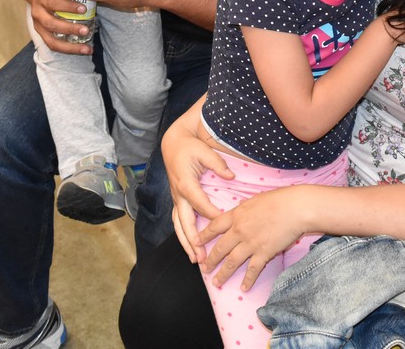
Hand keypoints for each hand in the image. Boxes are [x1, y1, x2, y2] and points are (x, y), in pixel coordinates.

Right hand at [27, 0, 94, 54]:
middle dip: (69, 29)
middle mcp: (37, 13)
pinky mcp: (42, 35)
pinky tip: (84, 50)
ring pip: (51, 40)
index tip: (83, 9)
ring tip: (87, 49)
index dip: (68, 7)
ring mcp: (38, 26)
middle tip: (86, 31)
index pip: (54, 3)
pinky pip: (54, 45)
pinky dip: (69, 50)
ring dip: (70, 47)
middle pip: (51, 24)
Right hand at [162, 126, 233, 260]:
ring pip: (179, 226)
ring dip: (186, 244)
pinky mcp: (177, 200)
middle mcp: (179, 196)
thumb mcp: (204, 151)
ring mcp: (176, 199)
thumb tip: (231, 176)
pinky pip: (179, 221)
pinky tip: (190, 247)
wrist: (173, 144)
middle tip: (202, 258)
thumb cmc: (190, 147)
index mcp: (186, 185)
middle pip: (185, 223)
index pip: (201, 205)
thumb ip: (218, 164)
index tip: (225, 228)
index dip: (213, 217)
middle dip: (194, 242)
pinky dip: (184, 235)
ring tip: (195, 260)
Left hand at [195, 186, 307, 290]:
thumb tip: (239, 206)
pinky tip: (243, 288)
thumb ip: (244, 206)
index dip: (203, 236)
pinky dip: (247, 280)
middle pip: (219, 248)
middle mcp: (239, 230)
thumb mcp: (256, 198)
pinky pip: (252, 270)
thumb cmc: (279, 199)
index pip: (214, 227)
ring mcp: (251, 243)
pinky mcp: (264, 253)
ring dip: (223, 274)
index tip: (195, 243)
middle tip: (203, 269)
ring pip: (232, 262)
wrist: (295, 208)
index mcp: (236, 215)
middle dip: (210, 260)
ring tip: (216, 283)